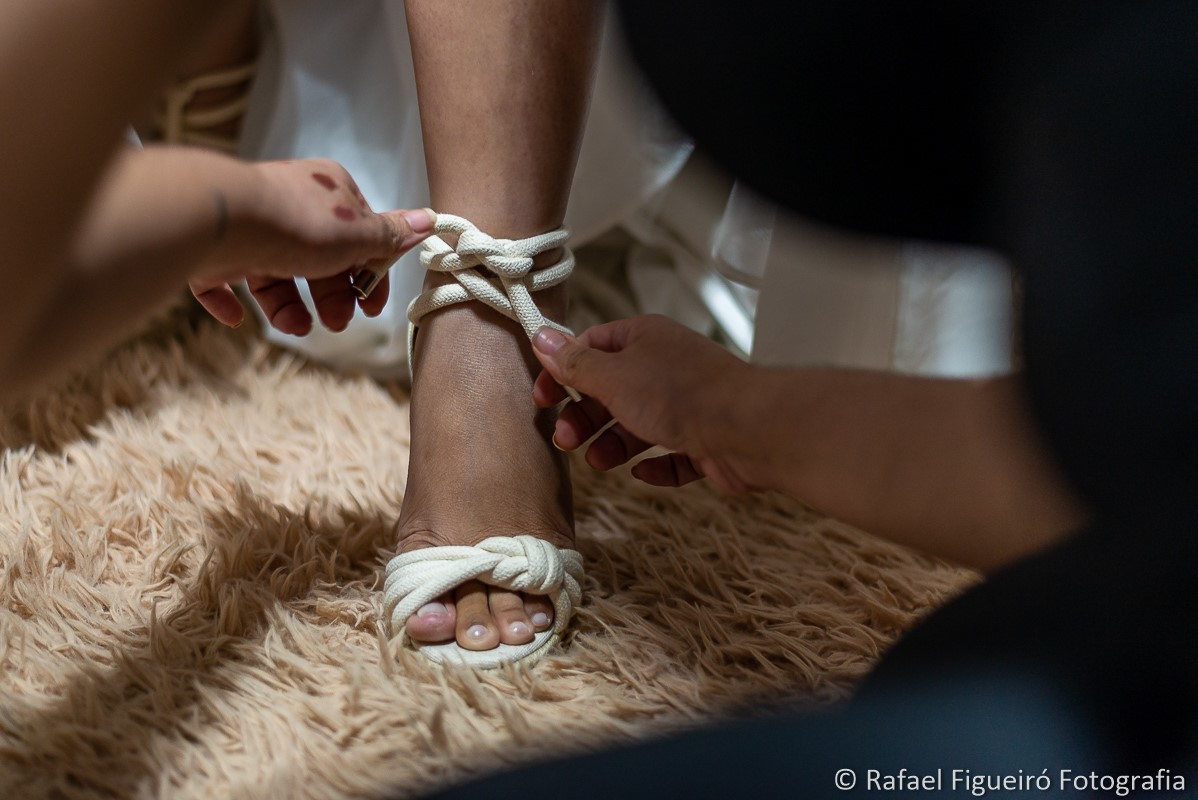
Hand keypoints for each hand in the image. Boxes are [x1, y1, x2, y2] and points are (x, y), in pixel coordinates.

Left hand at [189, 158, 433, 334]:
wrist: (225, 220)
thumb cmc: (300, 224)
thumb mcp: (358, 233)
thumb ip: (391, 234)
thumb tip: (430, 219)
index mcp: (327, 193)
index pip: (359, 234)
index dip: (370, 272)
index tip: (372, 306)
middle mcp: (289, 206)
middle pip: (319, 259)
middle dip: (332, 296)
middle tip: (336, 323)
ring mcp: (250, 228)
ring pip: (274, 276)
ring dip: (289, 308)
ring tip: (296, 327)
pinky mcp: (214, 248)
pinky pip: (221, 280)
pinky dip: (229, 301)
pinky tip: (236, 317)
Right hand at [531, 314, 757, 493]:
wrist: (747, 429)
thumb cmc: (680, 394)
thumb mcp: (613, 377)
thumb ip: (575, 364)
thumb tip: (541, 336)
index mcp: (644, 339)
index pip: (592, 346)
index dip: (564, 371)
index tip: (543, 398)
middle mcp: (666, 367)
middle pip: (613, 390)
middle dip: (585, 417)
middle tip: (566, 440)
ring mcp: (688, 404)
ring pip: (639, 424)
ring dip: (613, 444)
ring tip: (599, 462)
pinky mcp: (705, 440)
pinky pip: (672, 453)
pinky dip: (655, 465)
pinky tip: (642, 473)